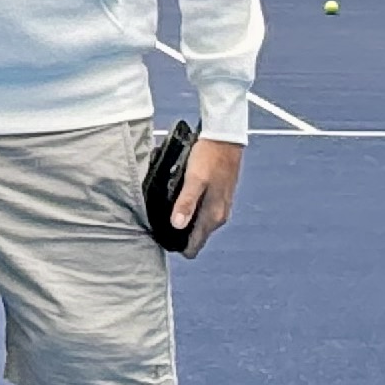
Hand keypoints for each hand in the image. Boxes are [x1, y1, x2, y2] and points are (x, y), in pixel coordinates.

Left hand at [171, 136, 242, 255]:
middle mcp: (219, 216)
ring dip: (185, 222)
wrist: (225, 138)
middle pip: (196, 237)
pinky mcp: (220, 197)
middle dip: (179, 235)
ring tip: (168, 210)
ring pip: (200, 225)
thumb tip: (177, 225)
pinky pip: (203, 213)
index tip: (162, 238)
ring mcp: (221, 207)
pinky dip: (192, 211)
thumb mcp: (194, 179)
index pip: (195, 246)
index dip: (178, 246)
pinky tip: (181, 199)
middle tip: (160, 223)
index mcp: (213, 216)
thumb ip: (186, 203)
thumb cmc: (209, 156)